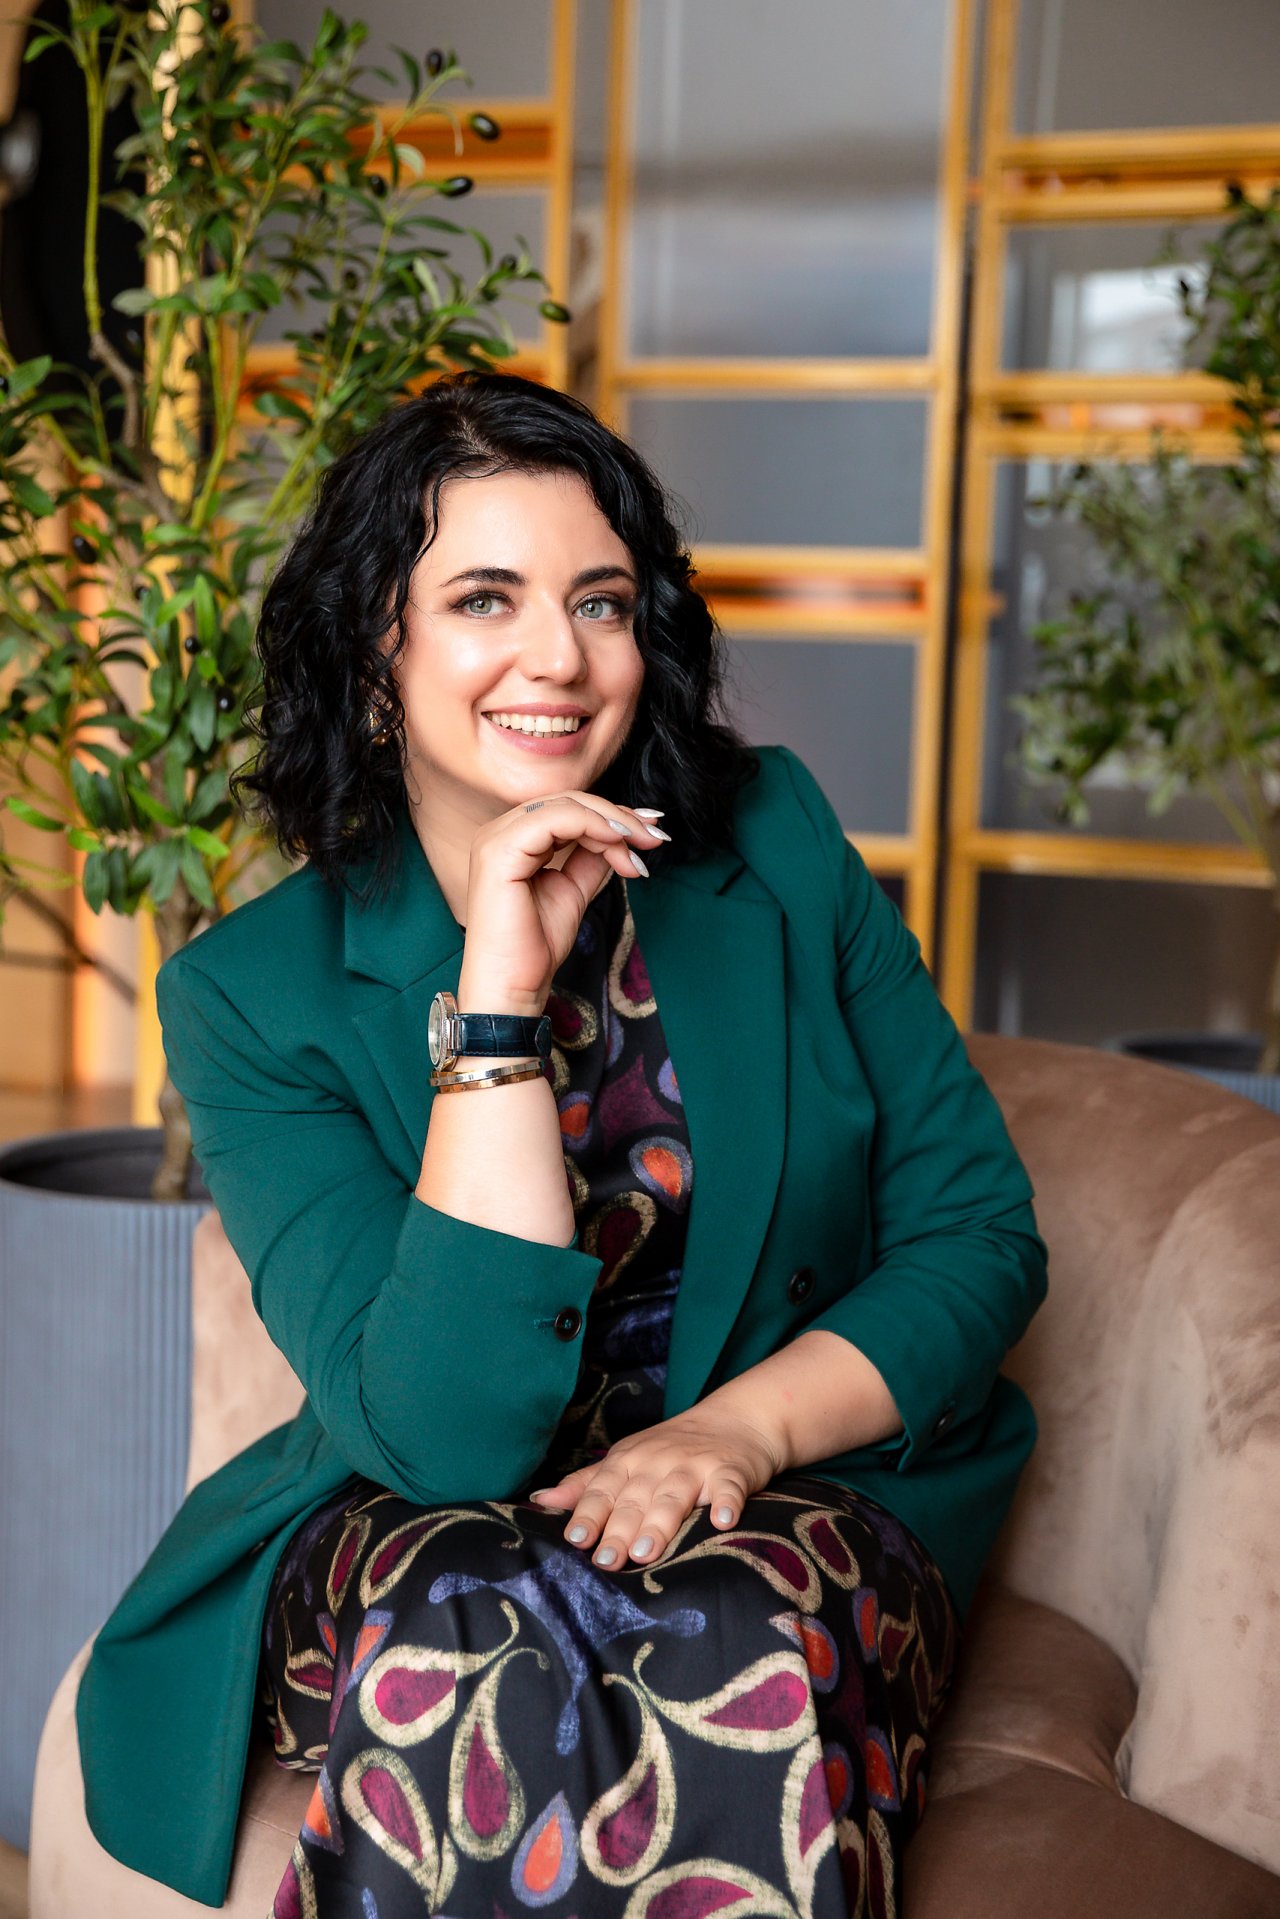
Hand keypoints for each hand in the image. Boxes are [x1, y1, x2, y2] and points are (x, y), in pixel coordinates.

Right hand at [458, 792, 668, 1014]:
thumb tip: (622, 835)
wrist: (514, 985)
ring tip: (639, 849)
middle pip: (569, 801)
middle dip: (619, 817)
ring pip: (565, 805)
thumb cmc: (535, 945)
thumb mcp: (575, 890)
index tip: (650, 832)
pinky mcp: (499, 852)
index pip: (567, 808)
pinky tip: (617, 845)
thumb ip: (592, 857)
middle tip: (654, 837)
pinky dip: (592, 826)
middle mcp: (498, 832)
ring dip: (612, 823)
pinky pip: (554, 820)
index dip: (612, 815)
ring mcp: (495, 839)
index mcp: (512, 839)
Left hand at [525, 1405, 785, 1567]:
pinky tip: (722, 1521)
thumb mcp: (624, 1460)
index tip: (575, 1540)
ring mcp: (695, 1466)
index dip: (589, 1514)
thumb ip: (585, 1484)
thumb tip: (537, 1502)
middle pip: (635, 1499)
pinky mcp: (731, 1472)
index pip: (603, 1490)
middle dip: (620, 1529)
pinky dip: (725, 1503)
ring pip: (674, 1496)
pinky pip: (728, 1488)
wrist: (735, 1420)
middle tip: (607, 1561)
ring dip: (660, 1521)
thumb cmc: (671, 1449)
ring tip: (647, 1552)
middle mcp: (658, 1462)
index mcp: (628, 1461)